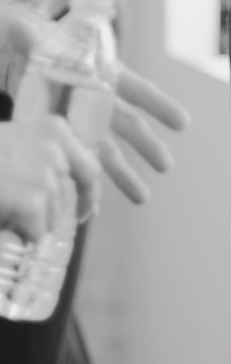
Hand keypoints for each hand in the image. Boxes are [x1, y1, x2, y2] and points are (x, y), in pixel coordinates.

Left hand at [0, 5, 190, 205]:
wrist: (22, 56)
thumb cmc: (35, 41)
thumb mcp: (32, 35)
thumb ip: (27, 34)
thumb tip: (18, 25)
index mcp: (102, 73)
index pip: (136, 89)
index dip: (159, 106)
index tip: (183, 123)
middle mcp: (98, 100)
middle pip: (128, 125)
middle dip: (147, 147)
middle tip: (166, 167)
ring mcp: (83, 122)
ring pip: (109, 151)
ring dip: (125, 175)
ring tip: (142, 198)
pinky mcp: (67, 137)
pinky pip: (83, 162)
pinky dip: (89, 184)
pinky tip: (96, 206)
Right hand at [0, 116, 101, 239]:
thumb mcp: (18, 145)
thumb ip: (47, 160)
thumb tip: (79, 199)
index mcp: (55, 129)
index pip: (89, 166)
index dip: (89, 193)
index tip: (85, 211)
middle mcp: (57, 146)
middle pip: (72, 192)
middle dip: (60, 212)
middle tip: (42, 225)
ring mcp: (45, 172)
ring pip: (54, 212)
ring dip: (36, 222)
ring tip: (9, 214)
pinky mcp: (31, 198)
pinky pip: (40, 228)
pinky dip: (27, 234)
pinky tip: (9, 226)